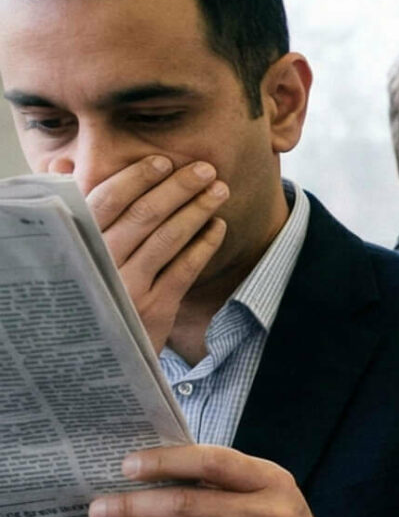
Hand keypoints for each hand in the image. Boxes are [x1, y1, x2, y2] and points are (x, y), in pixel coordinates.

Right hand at [67, 155, 229, 354]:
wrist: (93, 355)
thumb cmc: (87, 290)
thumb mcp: (71, 254)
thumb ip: (73, 213)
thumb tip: (62, 169)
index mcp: (79, 244)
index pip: (107, 201)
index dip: (137, 178)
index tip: (163, 161)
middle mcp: (101, 263)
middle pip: (144, 215)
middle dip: (178, 187)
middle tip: (205, 169)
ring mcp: (129, 286)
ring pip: (168, 238)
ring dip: (197, 210)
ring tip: (219, 190)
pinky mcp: (155, 308)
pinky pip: (185, 269)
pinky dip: (205, 244)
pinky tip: (219, 226)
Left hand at [90, 446, 340, 516]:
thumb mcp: (264, 491)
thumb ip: (221, 479)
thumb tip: (150, 470)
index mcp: (271, 481)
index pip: (212, 462)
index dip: (166, 462)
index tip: (128, 466)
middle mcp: (272, 516)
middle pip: (186, 505)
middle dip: (134, 506)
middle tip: (100, 509)